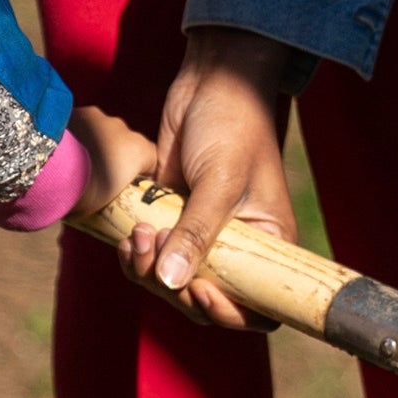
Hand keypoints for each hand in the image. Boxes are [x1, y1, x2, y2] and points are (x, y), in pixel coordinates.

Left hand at [125, 26, 298, 329]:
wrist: (210, 82)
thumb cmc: (232, 124)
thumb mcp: (219, 178)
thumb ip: (197, 232)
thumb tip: (171, 283)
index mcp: (269, 244)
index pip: (258, 307)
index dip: (229, 314)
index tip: (199, 292)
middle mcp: (239, 248)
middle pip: (207, 302)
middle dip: (175, 290)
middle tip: (153, 251)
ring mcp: (203, 236)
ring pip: (173, 283)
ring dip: (148, 272)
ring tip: (136, 238)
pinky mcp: (174, 221)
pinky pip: (153, 258)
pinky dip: (137, 256)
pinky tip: (127, 238)